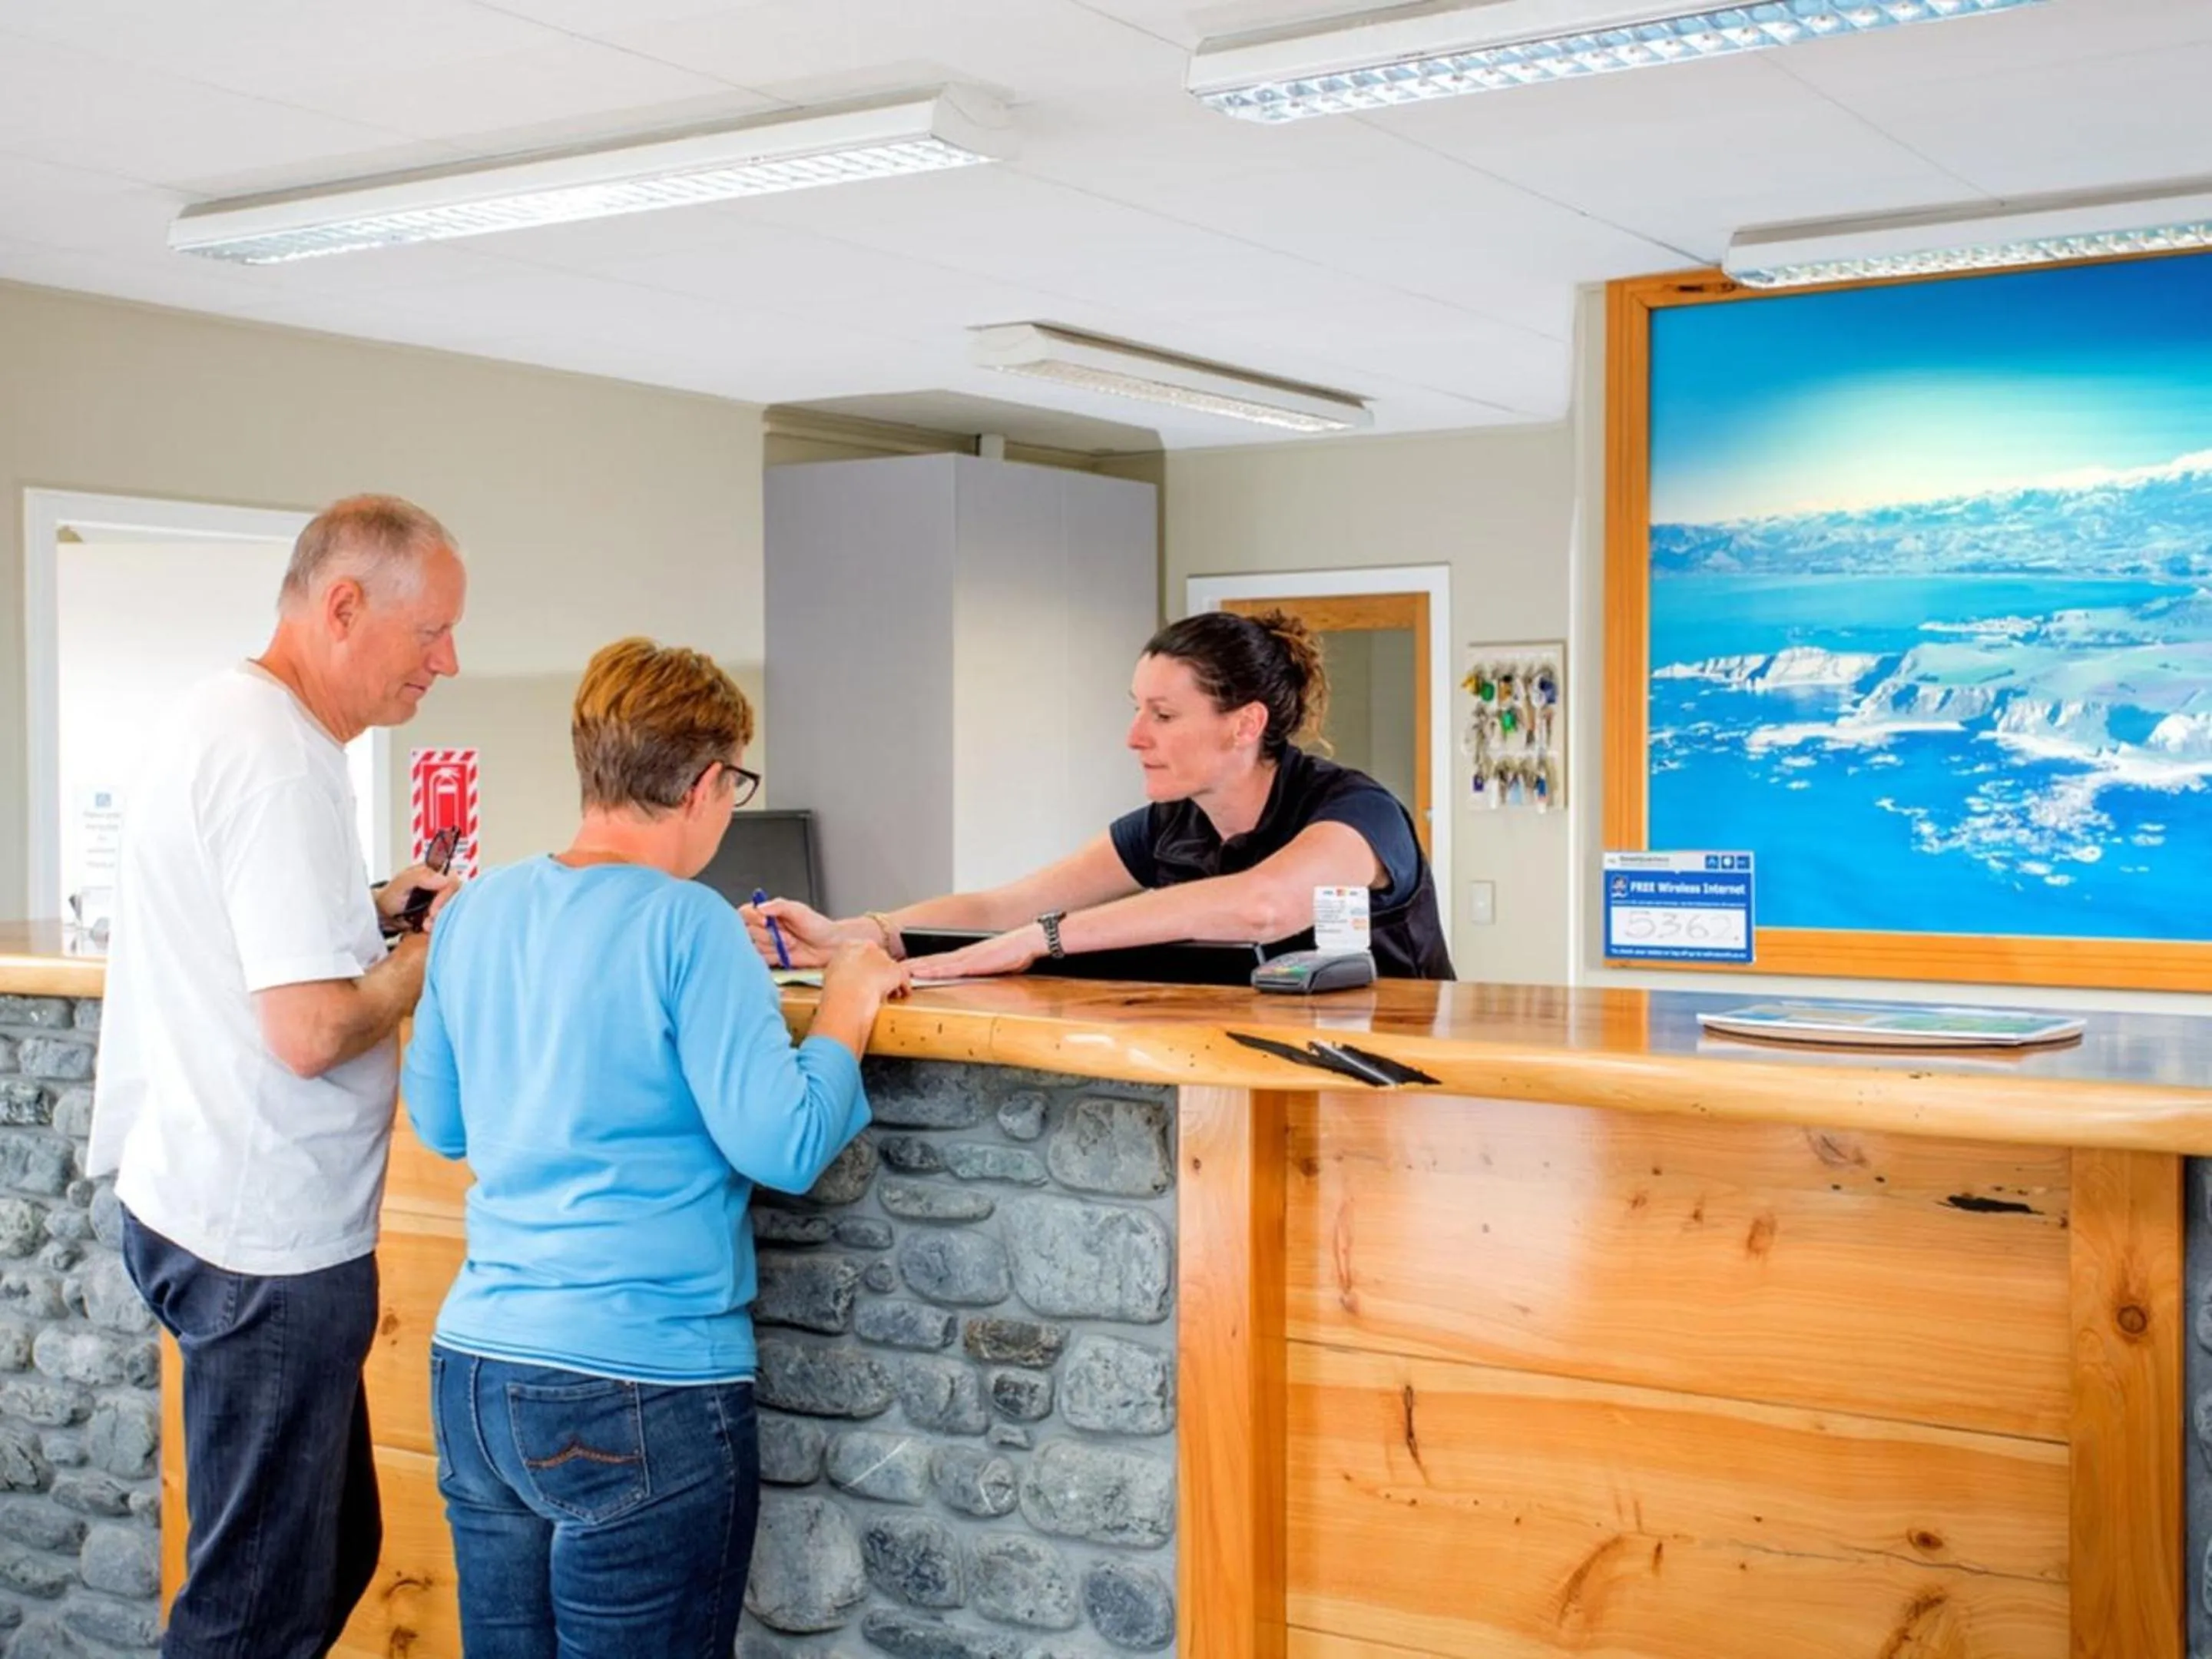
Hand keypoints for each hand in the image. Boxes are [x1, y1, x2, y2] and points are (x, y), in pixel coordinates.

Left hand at [376, 862, 457, 928]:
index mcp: (435, 873)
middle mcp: (442, 886)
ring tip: (425, 926)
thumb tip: (444, 879)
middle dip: (443, 912)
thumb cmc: (389, 897)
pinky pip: (448, 920)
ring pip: (454, 910)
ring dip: (441, 920)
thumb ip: (419, 878)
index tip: (433, 910)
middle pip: (456, 898)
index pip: (452, 882)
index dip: (445, 896)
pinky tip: (427, 928)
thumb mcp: (401, 883)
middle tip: (428, 920)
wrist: (383, 915)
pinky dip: (439, 926)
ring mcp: (442, 901)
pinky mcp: (441, 914)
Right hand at [740, 897, 848, 969]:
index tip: (765, 921)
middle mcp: (765, 927)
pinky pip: (762, 960)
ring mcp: (768, 943)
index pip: (746, 913)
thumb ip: (779, 906)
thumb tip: (760, 907)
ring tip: (792, 944)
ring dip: (774, 947)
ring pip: (756, 947)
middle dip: (768, 935)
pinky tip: (786, 954)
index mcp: (769, 912)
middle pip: (749, 932)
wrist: (831, 946)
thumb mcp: (799, 911)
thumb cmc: (818, 926)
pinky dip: (773, 957)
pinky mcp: (772, 958)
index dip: (752, 917)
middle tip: (788, 936)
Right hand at [822, 940, 909, 1001]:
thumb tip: (843, 977)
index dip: (865, 964)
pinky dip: (904, 987)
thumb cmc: (835, 991)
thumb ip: (841, 970)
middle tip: (878, 986)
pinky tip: (903, 994)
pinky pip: (904, 979)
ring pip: (891, 968)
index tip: (865, 975)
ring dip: (892, 980)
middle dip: (880, 971)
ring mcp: (883, 957)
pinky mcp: (896, 970)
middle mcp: (867, 946)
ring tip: (890, 994)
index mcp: (849, 945)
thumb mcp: (830, 975)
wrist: (847, 997)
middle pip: (878, 958)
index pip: (861, 950)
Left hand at [902, 924, 1044, 981]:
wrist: (1029, 941)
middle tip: (893, 968)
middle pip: (933, 960)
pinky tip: (924, 973)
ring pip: (937, 963)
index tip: (907, 968)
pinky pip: (950, 968)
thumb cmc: (1017, 952)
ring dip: (919, 967)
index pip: (940, 961)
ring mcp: (968, 957)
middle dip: (913, 965)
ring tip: (902, 970)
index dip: (922, 964)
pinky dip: (935, 970)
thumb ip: (985, 970)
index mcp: (968, 956)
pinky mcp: (974, 962)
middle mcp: (964, 954)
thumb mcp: (998, 964)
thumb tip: (981, 976)